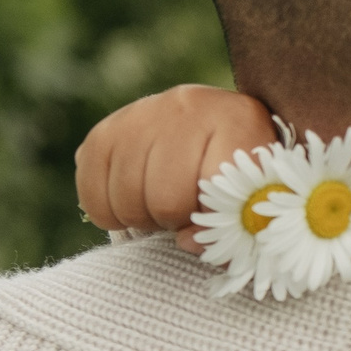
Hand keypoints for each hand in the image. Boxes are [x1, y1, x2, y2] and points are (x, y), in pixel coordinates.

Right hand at [74, 84, 276, 248]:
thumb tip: (187, 241)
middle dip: (176, 221)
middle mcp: (185, 108)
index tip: (216, 219)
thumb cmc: (242, 168)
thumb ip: (238, 222)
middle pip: (165, 199)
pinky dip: (111, 213)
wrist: (212, 126)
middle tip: (185, 213)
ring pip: (126, 200)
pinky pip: (93, 195)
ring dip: (144, 219)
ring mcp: (139, 116)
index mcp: (237, 121)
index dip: (213, 218)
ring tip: (163, 206)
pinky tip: (134, 203)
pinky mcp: (103, 133)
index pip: (216, 188)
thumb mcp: (257, 191)